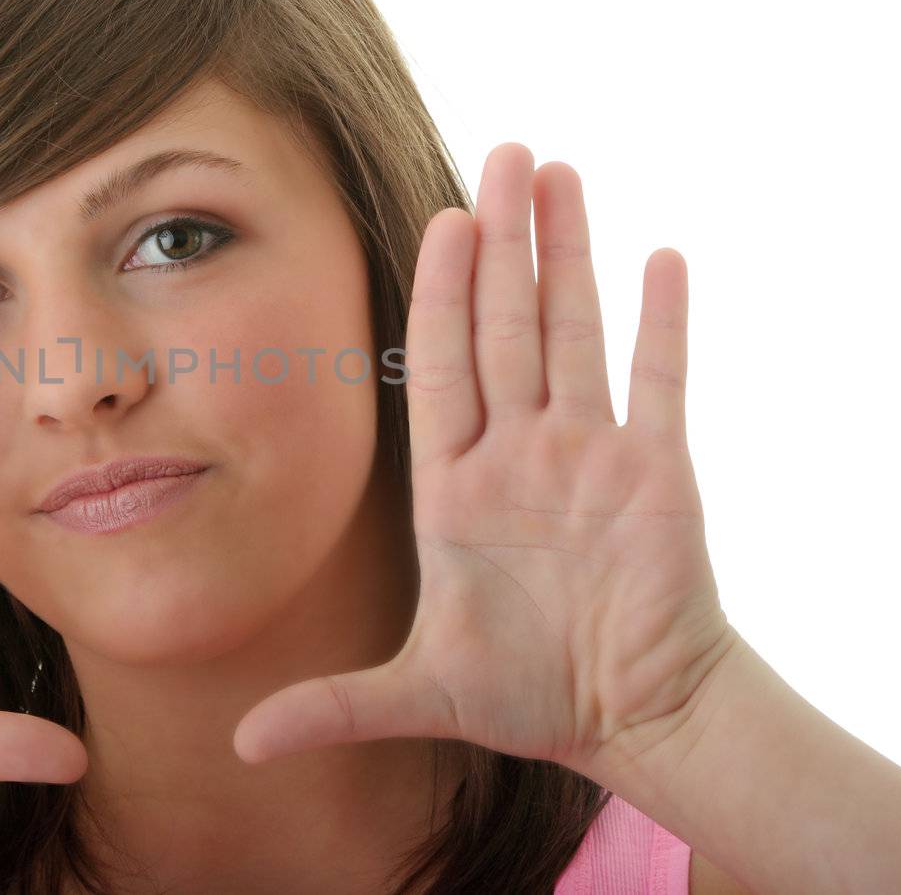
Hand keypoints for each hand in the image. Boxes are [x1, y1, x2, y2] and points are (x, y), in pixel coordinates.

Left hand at [233, 144, 736, 775]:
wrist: (632, 716)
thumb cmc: (533, 695)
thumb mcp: (423, 693)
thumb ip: (335, 706)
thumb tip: (240, 749)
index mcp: (458, 485)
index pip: (441, 365)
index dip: (438, 290)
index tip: (437, 217)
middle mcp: (521, 451)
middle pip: (505, 324)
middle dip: (502, 240)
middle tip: (502, 151)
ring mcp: (590, 454)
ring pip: (575, 331)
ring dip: (569, 253)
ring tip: (560, 171)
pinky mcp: (658, 473)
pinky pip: (660, 381)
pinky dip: (661, 322)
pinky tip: (660, 255)